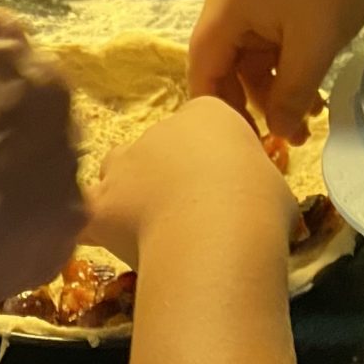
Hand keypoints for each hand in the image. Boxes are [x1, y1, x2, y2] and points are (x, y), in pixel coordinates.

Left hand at [85, 99, 296, 269]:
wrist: (218, 233)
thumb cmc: (259, 204)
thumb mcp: (275, 186)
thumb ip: (253, 184)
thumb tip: (252, 204)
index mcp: (207, 115)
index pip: (202, 126)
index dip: (211, 158)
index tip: (224, 190)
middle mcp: (159, 129)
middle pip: (157, 148)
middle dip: (168, 175)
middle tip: (190, 216)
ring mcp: (124, 164)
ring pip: (116, 172)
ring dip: (128, 192)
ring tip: (150, 230)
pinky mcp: (100, 203)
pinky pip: (88, 213)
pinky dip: (96, 227)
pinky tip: (109, 248)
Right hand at [186, 0, 363, 142]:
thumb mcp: (313, 51)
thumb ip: (291, 98)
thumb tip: (280, 135)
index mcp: (224, 8)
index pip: (203, 71)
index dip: (219, 112)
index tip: (244, 144)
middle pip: (226, 64)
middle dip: (255, 103)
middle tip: (285, 139)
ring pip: (251, 54)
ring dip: (276, 87)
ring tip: (310, 119)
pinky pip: (267, 37)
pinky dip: (285, 64)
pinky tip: (313, 87)